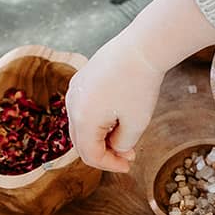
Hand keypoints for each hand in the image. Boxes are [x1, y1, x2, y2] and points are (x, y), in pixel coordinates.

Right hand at [66, 38, 164, 172]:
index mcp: (83, 118)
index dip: (109, 165)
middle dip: (105, 153)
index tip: (127, 166)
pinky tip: (119, 119)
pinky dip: (99, 120)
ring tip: (127, 137)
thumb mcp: (136, 124)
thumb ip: (122, 144)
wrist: (141, 48)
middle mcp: (72, 104)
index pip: (89, 154)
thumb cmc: (139, 85)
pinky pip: (85, 109)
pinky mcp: (82, 80)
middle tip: (128, 155)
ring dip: (102, 137)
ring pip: (82, 126)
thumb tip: (115, 149)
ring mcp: (75, 90)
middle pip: (81, 142)